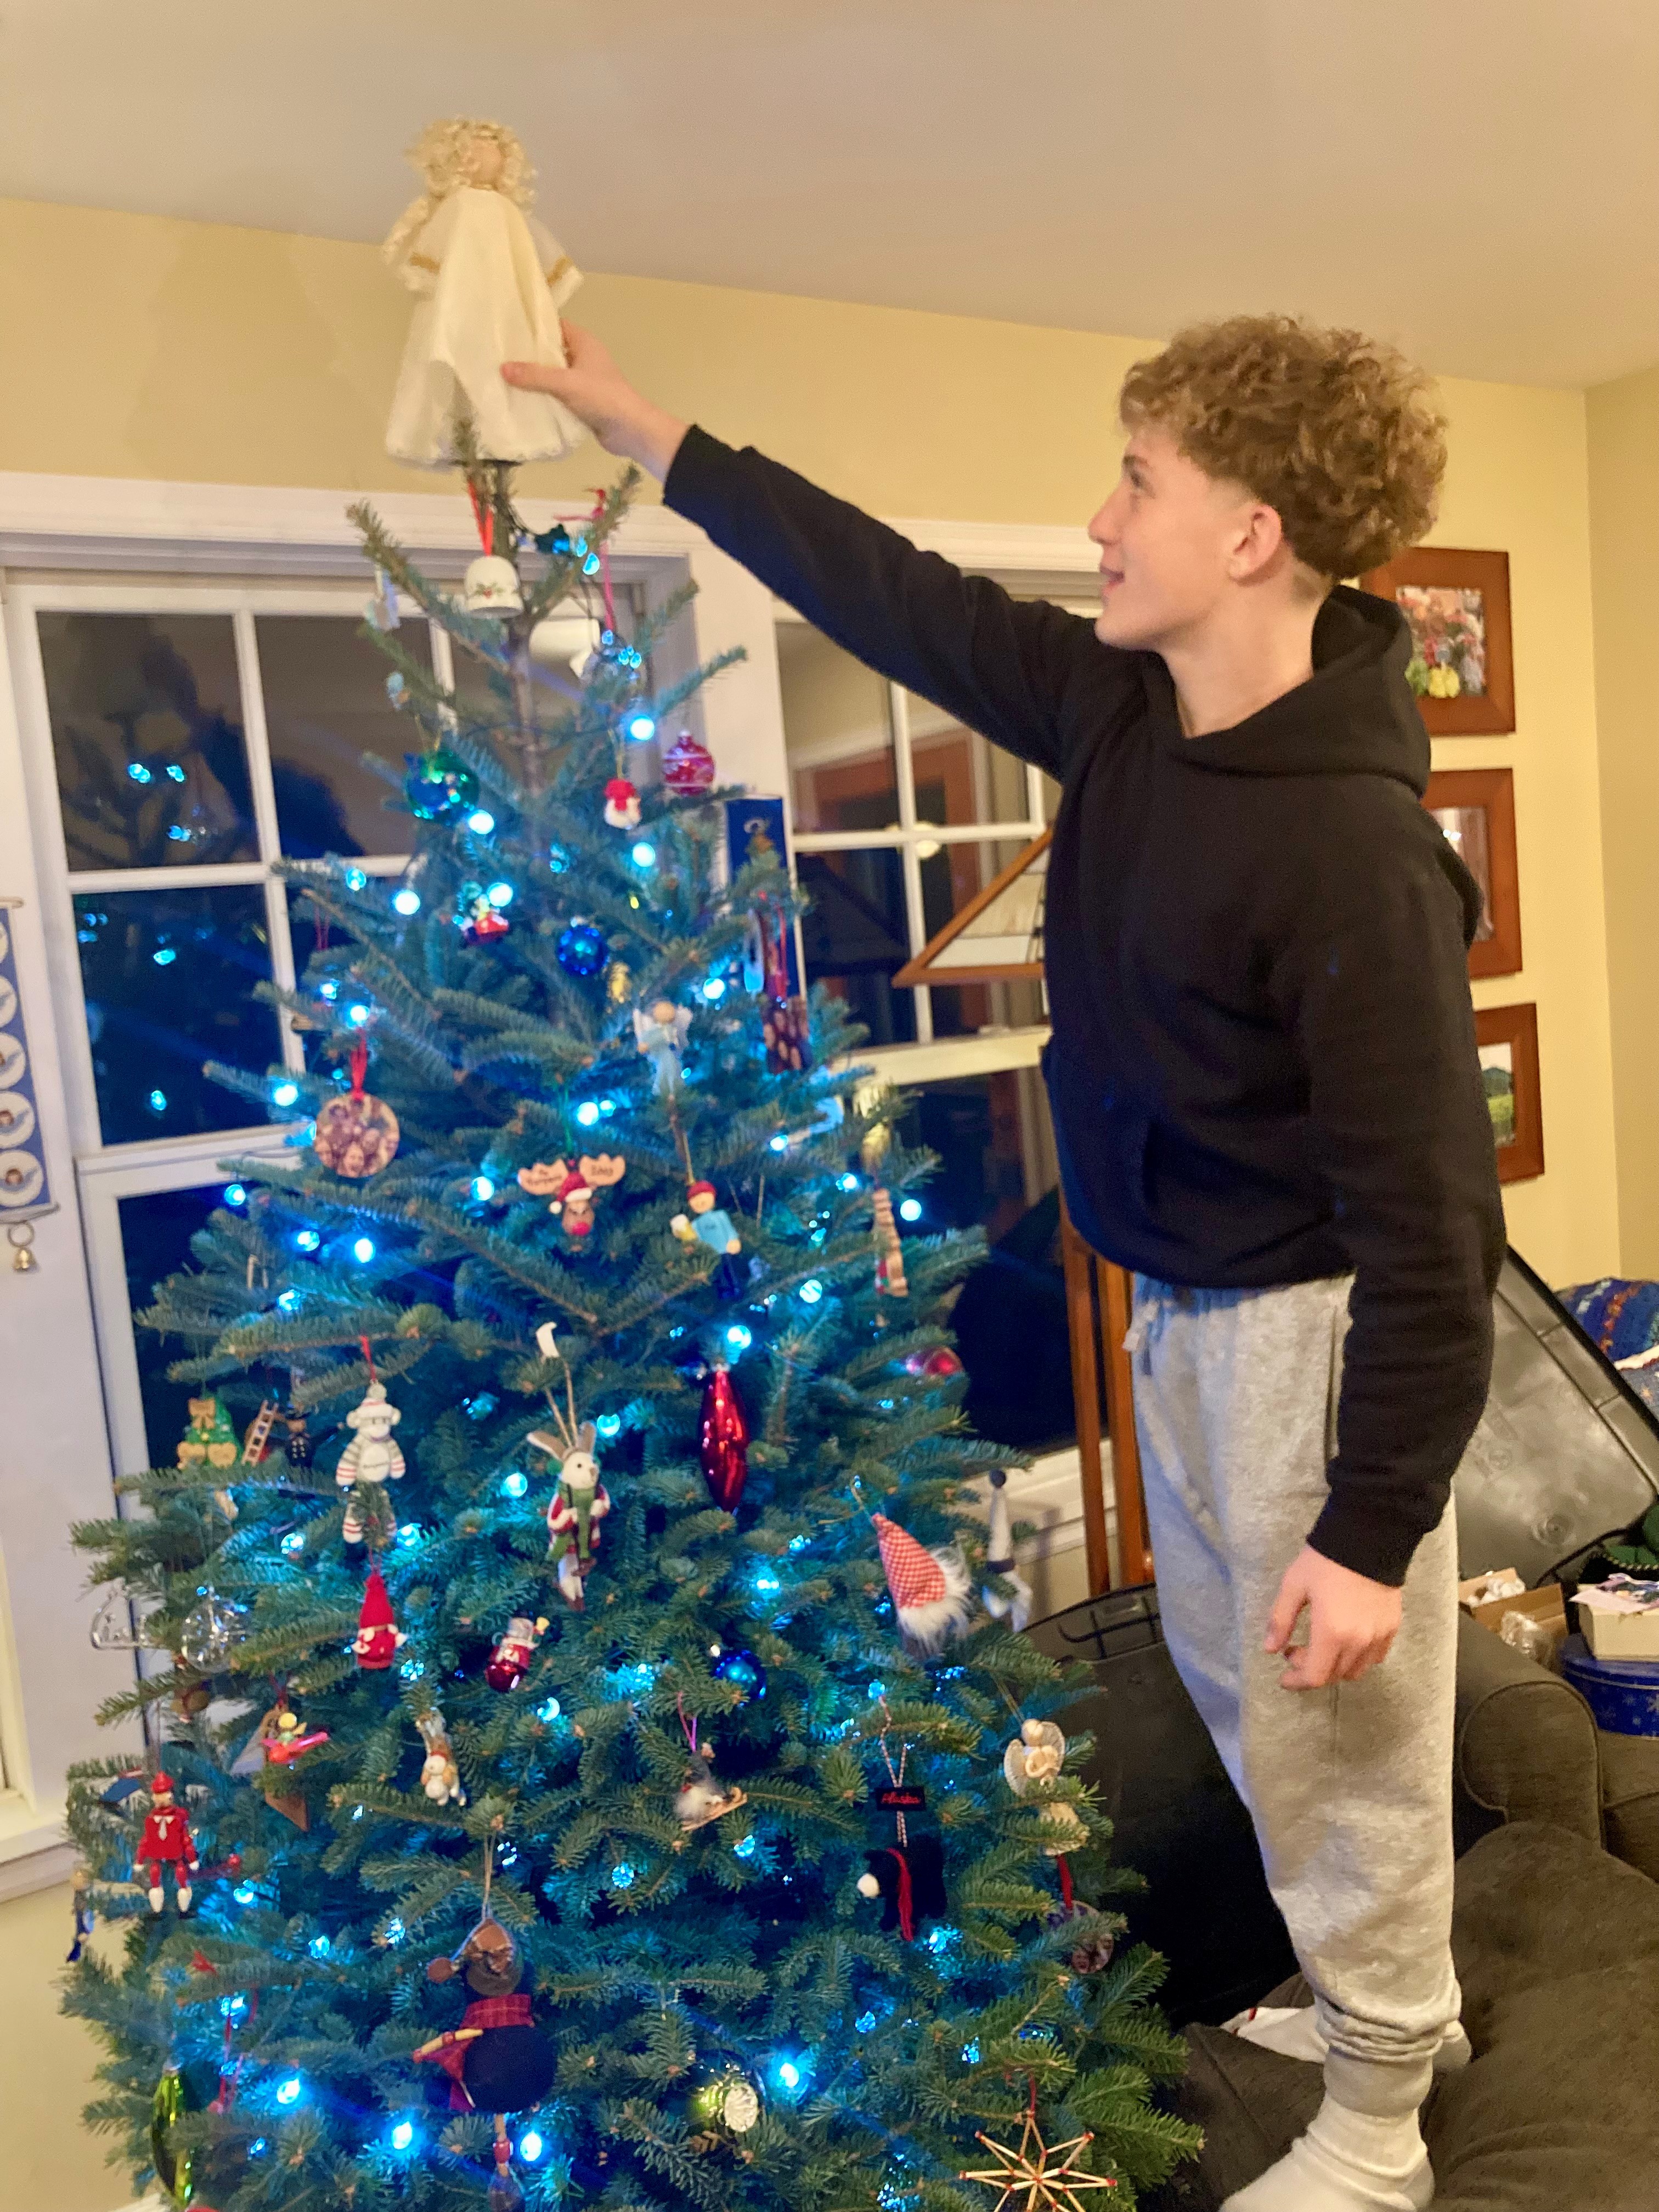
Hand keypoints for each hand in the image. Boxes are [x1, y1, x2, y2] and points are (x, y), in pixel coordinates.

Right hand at [503, 325, 687, 477]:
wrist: (630, 430)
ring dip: (536, 380)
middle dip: (529, 356)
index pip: (555, 326)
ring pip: (554, 376)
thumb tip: (503, 368)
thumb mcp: (566, 383)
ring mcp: (584, 381)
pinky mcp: (583, 402)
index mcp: (584, 343)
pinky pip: (559, 396)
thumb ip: (535, 376)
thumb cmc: (602, 397)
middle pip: (552, 352)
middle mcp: (584, 358)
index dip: (534, 327)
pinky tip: (524, 402)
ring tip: (506, 380)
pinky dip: (545, 399)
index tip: (509, 331)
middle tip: (500, 358)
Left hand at [1264, 1543, 1402, 1689]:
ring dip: (1335, 1667)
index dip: (1297, 1682)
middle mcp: (1358, 1642)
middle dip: (1311, 1669)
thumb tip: (1270, 1649)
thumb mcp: (1294, 1586)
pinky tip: (1345, 1641)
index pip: (1315, 1676)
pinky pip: (1375, 1657)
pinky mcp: (1392, 1628)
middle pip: (1334, 1675)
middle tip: (1296, 1649)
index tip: (1283, 1676)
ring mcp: (1379, 1637)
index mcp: (1331, 1633)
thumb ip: (1280, 1620)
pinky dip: (1358, 1658)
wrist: (1369, 1538)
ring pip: (1356, 1670)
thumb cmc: (1325, 1561)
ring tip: (1320, 1645)